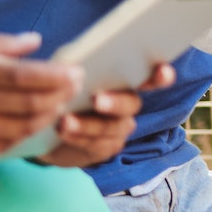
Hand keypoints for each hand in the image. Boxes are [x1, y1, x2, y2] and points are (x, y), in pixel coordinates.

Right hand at [0, 32, 81, 162]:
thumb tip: (37, 42)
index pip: (24, 75)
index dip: (56, 76)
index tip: (76, 72)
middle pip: (29, 104)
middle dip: (60, 96)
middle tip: (77, 88)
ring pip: (22, 127)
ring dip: (48, 117)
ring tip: (62, 105)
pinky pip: (5, 145)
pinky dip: (26, 134)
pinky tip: (36, 123)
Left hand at [36, 62, 175, 167]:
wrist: (48, 125)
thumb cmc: (62, 89)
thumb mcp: (66, 73)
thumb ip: (75, 67)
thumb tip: (72, 64)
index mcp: (124, 80)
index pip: (150, 77)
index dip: (161, 76)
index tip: (162, 72)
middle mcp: (128, 104)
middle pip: (131, 104)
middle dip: (115, 102)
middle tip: (96, 100)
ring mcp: (120, 127)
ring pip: (113, 127)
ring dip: (88, 125)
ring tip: (65, 122)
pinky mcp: (107, 147)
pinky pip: (98, 144)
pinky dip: (79, 138)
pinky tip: (63, 132)